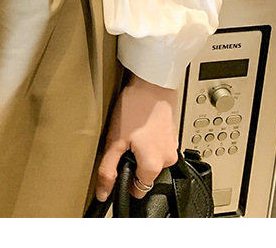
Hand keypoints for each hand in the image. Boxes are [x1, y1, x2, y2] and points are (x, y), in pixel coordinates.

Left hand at [94, 72, 179, 201]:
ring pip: (152, 159)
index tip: (117, 167)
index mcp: (154, 166)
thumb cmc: (135, 107)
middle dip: (133, 163)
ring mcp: (172, 146)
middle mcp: (168, 160)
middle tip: (122, 143)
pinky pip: (158, 146)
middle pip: (146, 175)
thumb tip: (103, 192)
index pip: (139, 190)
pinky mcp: (172, 134)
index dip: (124, 182)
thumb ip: (108, 169)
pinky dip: (148, 141)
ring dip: (141, 151)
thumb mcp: (115, 140)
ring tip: (131, 131)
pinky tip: (139, 125)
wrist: (152, 81)